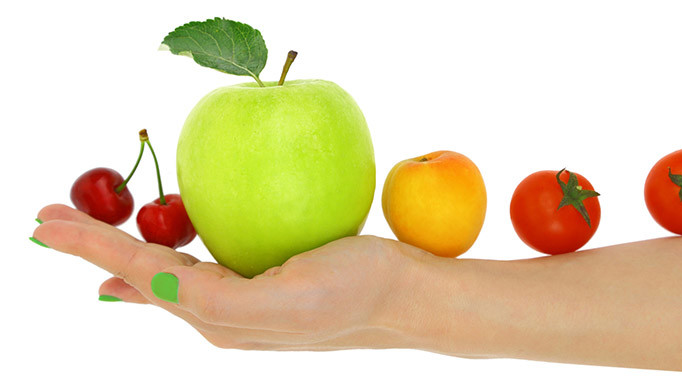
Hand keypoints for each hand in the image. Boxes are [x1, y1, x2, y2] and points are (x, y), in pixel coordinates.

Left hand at [32, 204, 428, 349]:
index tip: (45, 227)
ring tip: (86, 240)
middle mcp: (222, 316)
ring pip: (166, 273)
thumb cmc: (356, 292)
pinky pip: (198, 268)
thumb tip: (144, 288)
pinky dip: (164, 254)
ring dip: (122, 252)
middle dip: (94, 249)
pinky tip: (153, 259)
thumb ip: (215, 303)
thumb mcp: (284, 304)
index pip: (143, 274)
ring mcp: (241, 302)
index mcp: (221, 319)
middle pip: (144, 275)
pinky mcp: (261, 284)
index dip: (92, 247)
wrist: (407, 296)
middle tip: (48, 223)